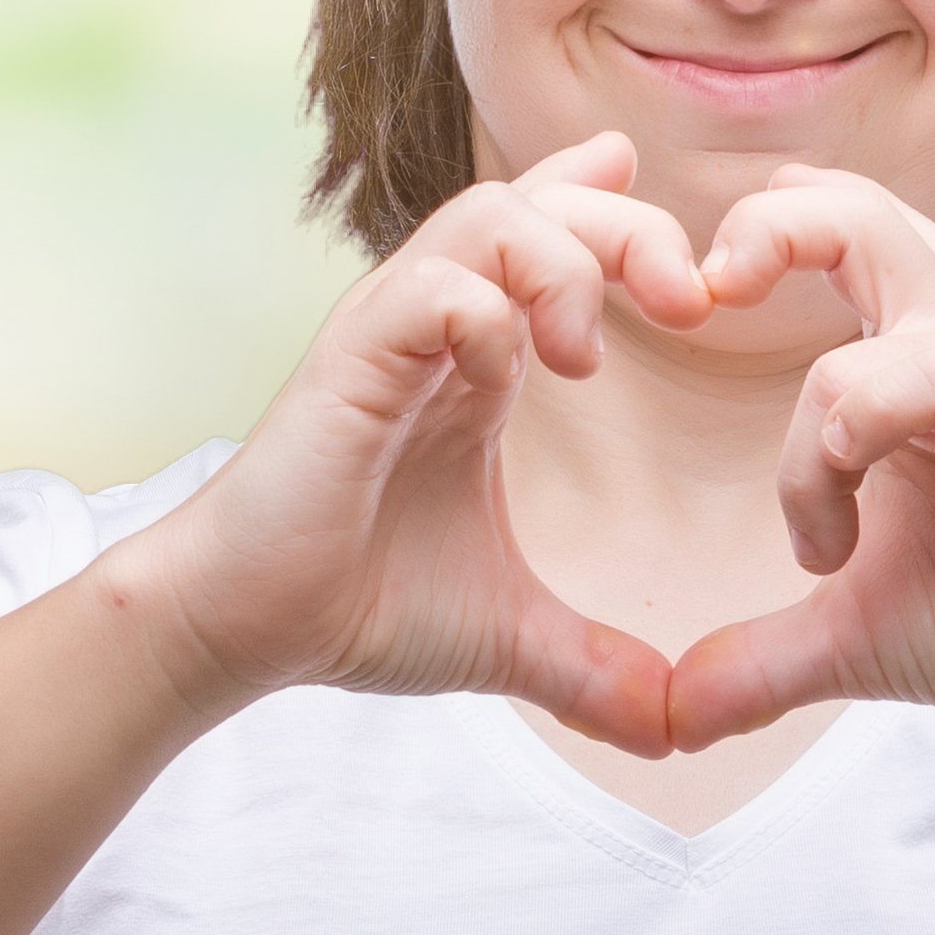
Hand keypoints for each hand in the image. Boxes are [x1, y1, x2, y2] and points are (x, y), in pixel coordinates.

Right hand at [100, 131, 714, 751]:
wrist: (243, 630)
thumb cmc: (357, 606)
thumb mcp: (510, 635)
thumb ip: (597, 668)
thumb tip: (679, 733)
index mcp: (477, 357)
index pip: (552, 230)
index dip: (621, 213)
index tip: (691, 271)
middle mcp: (437, 325)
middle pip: (543, 202)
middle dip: (630, 229)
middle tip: (689, 305)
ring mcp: (390, 332)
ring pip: (489, 216)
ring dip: (563, 262)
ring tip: (586, 357)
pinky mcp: (348, 361)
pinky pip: (429, 289)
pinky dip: (486, 315)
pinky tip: (514, 380)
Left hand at [658, 164, 934, 750]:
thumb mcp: (852, 639)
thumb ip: (757, 661)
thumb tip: (667, 721)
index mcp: (897, 371)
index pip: (827, 244)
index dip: (755, 246)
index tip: (687, 314)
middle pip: (854, 209)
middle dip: (768, 221)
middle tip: (706, 291)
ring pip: (880, 253)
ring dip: (815, 353)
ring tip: (801, 449)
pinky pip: (921, 370)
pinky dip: (859, 418)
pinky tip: (838, 517)